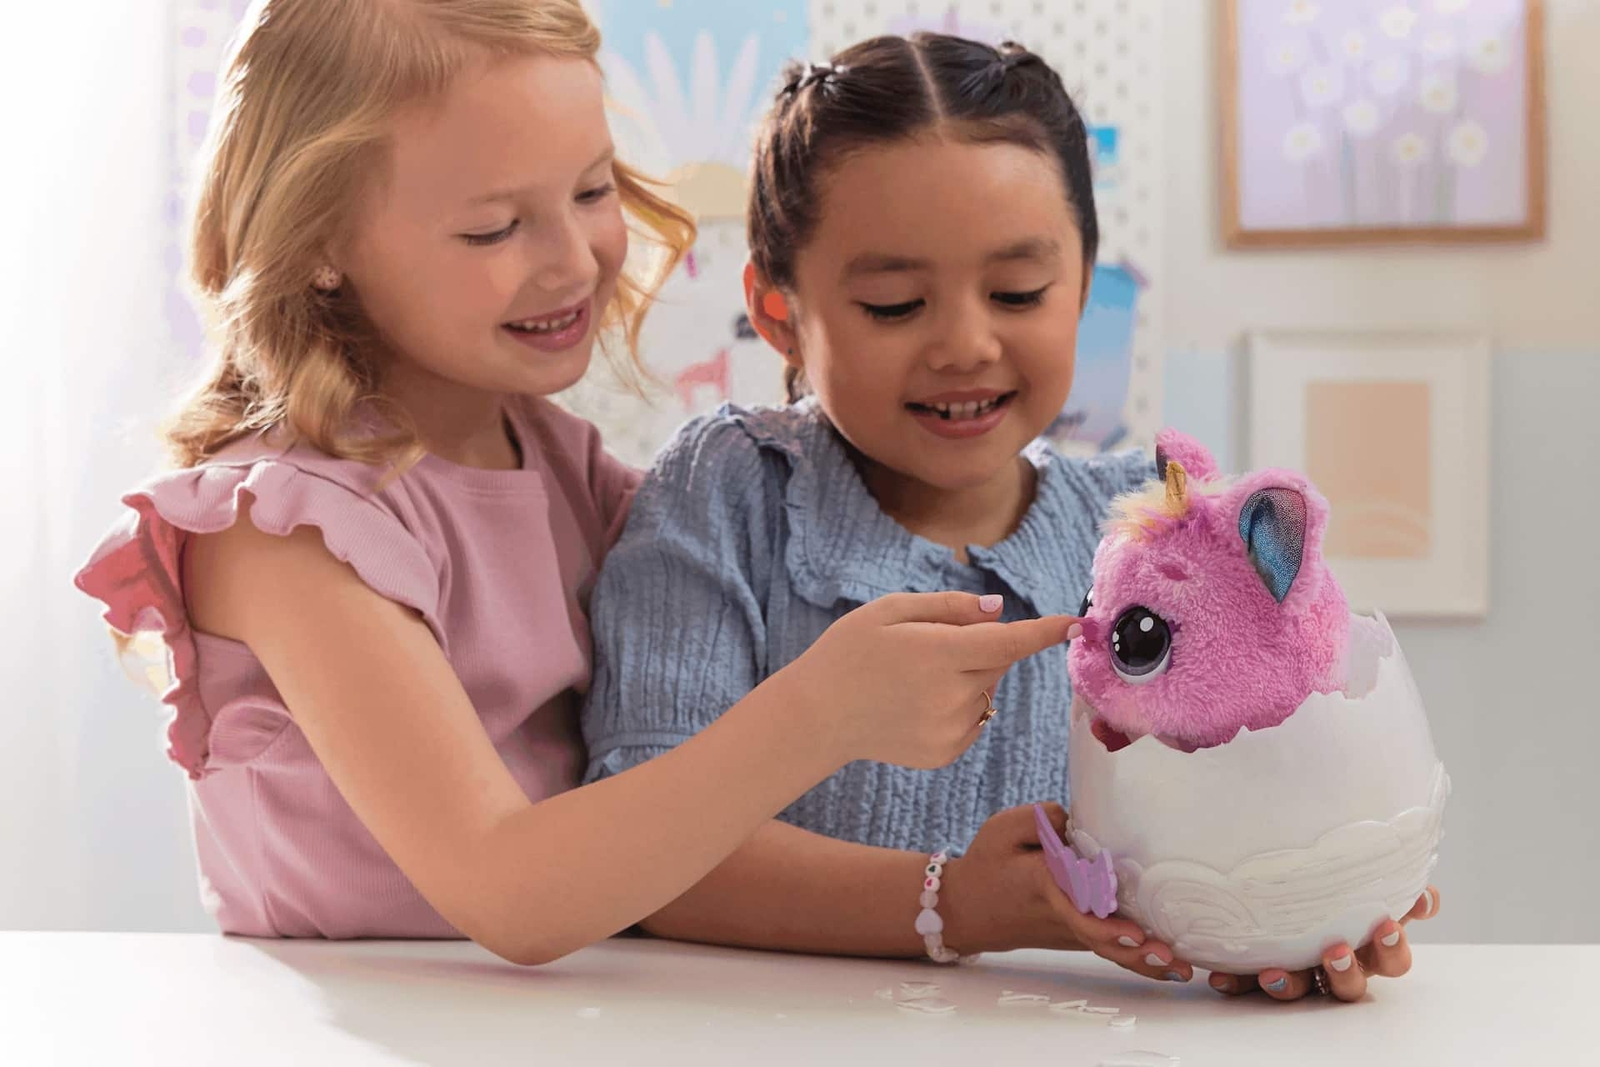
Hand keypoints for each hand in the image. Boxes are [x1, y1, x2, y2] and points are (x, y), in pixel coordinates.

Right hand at [779, 593, 1073, 770]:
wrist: (816, 717)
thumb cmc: (848, 653)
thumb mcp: (889, 611)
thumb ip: (949, 607)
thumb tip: (998, 611)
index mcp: (937, 653)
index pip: (1008, 642)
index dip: (1045, 632)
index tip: (1076, 623)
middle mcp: (950, 695)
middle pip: (997, 662)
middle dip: (982, 647)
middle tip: (932, 646)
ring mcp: (950, 729)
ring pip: (986, 692)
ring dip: (970, 679)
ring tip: (917, 680)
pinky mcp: (946, 752)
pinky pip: (973, 720)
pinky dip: (959, 707)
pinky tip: (917, 704)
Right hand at [939, 804, 1195, 982]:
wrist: (964, 908)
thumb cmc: (987, 865)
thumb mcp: (1003, 828)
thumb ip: (1043, 818)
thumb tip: (1080, 821)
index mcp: (1044, 886)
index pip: (1076, 910)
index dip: (1106, 927)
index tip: (1134, 932)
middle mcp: (1060, 914)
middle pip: (1102, 941)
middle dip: (1137, 952)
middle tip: (1172, 958)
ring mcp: (1067, 931)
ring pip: (1109, 950)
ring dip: (1145, 961)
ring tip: (1183, 969)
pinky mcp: (1072, 935)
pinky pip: (1107, 948)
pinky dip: (1136, 957)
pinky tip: (1168, 963)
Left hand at [1207, 886, 1440, 1001]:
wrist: (1282, 886)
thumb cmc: (1334, 885)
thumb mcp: (1364, 878)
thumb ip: (1390, 877)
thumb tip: (1428, 891)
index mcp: (1367, 945)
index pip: (1391, 958)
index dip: (1394, 949)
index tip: (1389, 926)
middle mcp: (1337, 965)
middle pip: (1351, 984)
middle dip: (1345, 971)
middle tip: (1336, 949)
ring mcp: (1301, 972)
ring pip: (1303, 990)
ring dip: (1290, 984)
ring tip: (1274, 973)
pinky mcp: (1263, 974)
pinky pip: (1249, 985)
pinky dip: (1237, 983)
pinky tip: (1220, 979)